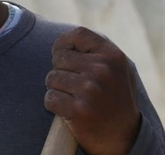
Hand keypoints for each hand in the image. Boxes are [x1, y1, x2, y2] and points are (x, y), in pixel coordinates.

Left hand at [44, 27, 140, 154]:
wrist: (122, 135)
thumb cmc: (110, 97)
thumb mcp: (113, 69)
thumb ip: (92, 51)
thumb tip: (61, 41)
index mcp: (113, 56)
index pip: (78, 34)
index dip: (64, 43)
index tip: (63, 56)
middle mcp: (103, 70)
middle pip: (59, 58)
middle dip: (60, 71)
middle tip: (75, 85)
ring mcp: (90, 90)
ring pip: (51, 78)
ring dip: (57, 89)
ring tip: (74, 97)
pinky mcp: (79, 110)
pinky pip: (49, 98)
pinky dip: (53, 104)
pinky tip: (69, 110)